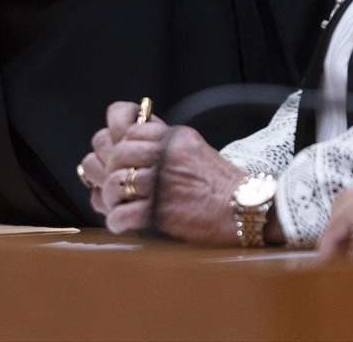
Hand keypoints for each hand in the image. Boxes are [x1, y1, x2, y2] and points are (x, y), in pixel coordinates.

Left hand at [80, 101, 262, 242]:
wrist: (244, 211)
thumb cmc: (220, 183)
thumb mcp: (193, 148)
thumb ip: (162, 140)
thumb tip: (129, 134)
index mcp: (173, 139)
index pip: (128, 129)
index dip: (114, 141)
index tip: (114, 154)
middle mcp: (166, 157)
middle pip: (116, 154)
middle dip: (108, 169)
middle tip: (112, 182)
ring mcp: (162, 185)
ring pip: (116, 182)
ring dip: (110, 197)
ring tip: (117, 204)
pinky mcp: (160, 213)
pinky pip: (123, 214)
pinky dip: (117, 221)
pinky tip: (122, 222)